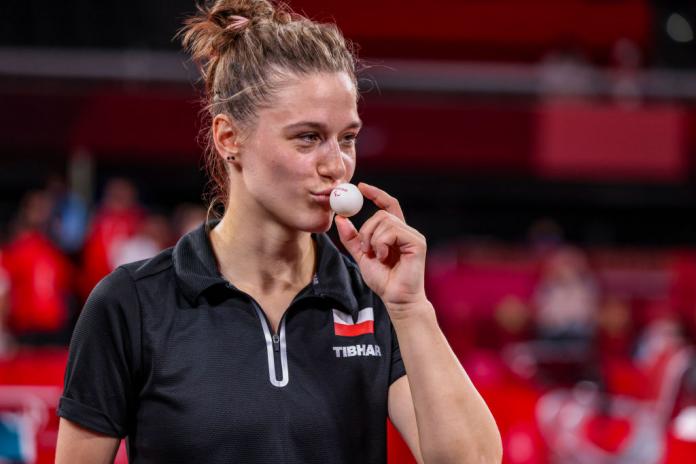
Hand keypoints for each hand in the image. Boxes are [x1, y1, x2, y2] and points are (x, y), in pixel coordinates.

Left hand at [334, 182, 428, 315]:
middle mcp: (406, 231)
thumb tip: (340, 219)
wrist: (395, 299)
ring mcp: (414, 236)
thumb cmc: (383, 280)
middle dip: (367, 230)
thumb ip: (352, 239)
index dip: (376, 194)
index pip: (388, 205)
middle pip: (382, 214)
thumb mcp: (361, 256)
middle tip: (364, 248)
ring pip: (385, 222)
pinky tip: (384, 257)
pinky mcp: (417, 243)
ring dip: (373, 239)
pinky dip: (381, 243)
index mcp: (395, 232)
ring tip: (376, 256)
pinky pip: (392, 231)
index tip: (361, 187)